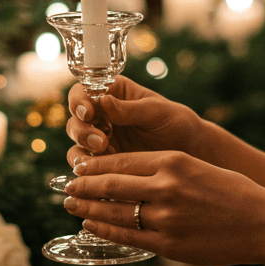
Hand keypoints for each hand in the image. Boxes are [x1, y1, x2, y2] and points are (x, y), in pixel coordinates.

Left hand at [62, 149, 264, 265]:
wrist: (264, 223)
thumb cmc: (234, 193)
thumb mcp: (198, 168)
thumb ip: (165, 170)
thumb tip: (129, 177)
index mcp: (173, 161)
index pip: (121, 161)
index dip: (95, 167)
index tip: (79, 168)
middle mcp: (165, 186)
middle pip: (110, 185)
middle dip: (83, 187)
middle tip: (66, 187)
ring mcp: (166, 217)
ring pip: (114, 212)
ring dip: (88, 210)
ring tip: (73, 206)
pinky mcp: (168, 244)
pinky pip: (128, 236)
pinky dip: (106, 231)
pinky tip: (93, 227)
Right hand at [65, 76, 200, 161]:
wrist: (188, 151)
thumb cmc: (175, 122)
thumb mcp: (155, 111)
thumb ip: (129, 109)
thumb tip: (101, 100)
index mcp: (111, 93)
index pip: (83, 93)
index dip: (78, 102)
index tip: (88, 112)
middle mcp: (100, 115)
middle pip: (75, 120)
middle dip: (82, 131)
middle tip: (101, 142)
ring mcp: (99, 139)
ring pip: (77, 144)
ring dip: (83, 151)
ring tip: (103, 156)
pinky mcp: (103, 162)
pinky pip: (87, 167)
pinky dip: (89, 170)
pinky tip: (104, 173)